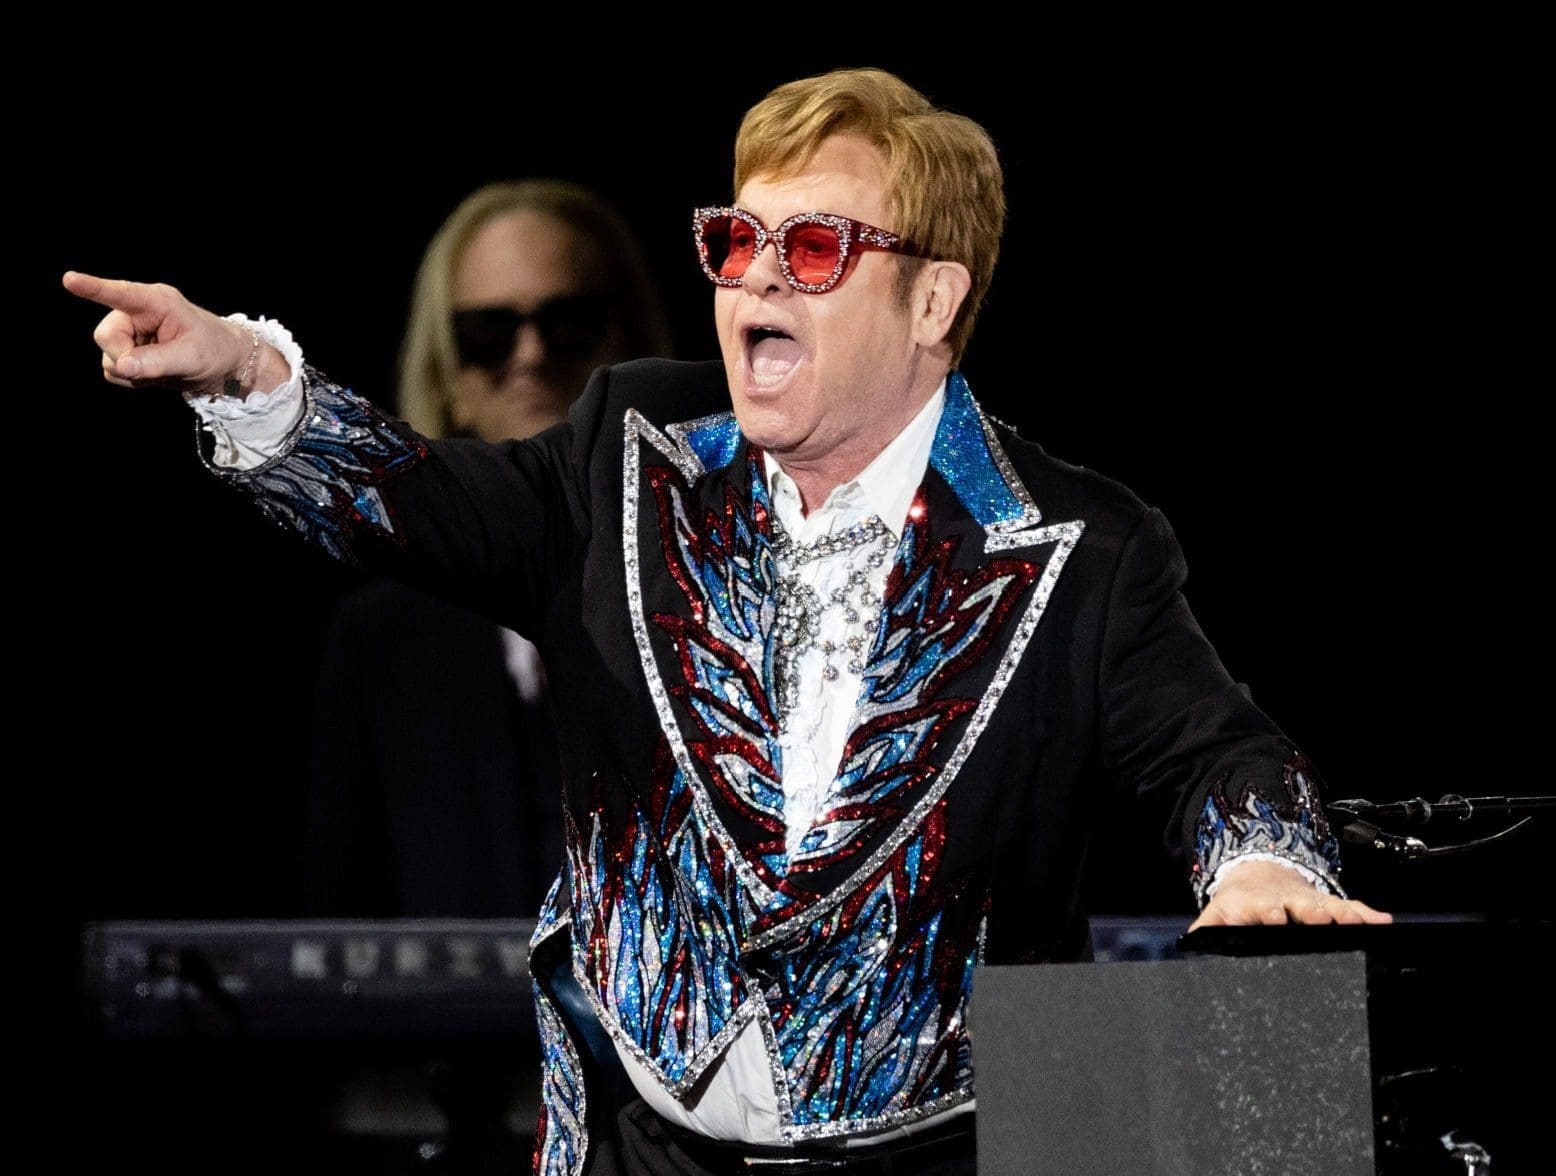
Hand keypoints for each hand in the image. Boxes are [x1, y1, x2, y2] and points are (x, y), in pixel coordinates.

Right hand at [62, 271, 287, 396]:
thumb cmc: (215, 349)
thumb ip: (157, 361)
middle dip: (126, 358)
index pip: (120, 294)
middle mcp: (136, 314)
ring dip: (133, 372)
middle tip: (159, 366)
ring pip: (108, 357)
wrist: (224, 365)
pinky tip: (155, 374)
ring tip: (163, 368)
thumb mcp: (193, 356)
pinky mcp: (127, 352)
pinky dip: (132, 380)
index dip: (93, 287)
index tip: (70, 279)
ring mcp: (129, 333)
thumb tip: (122, 365)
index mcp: (156, 302)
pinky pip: (114, 371)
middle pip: (105, 336)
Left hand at [1189, 859, 1392, 928]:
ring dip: (1343, 914)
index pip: (1262, 910)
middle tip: (1323, 919)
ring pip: (1328, 906)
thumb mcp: (1217, 914)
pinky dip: (1366, 915)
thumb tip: (1188, 943)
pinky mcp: (1328, 903)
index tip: (1275, 917)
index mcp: (1256, 906)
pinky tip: (1383, 921)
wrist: (1257, 873)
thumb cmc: (1238, 903)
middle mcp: (1285, 902)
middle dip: (1312, 912)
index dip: (1268, 914)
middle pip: (1300, 907)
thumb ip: (1204, 929)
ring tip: (1356, 921)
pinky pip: (1350, 908)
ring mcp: (1308, 901)